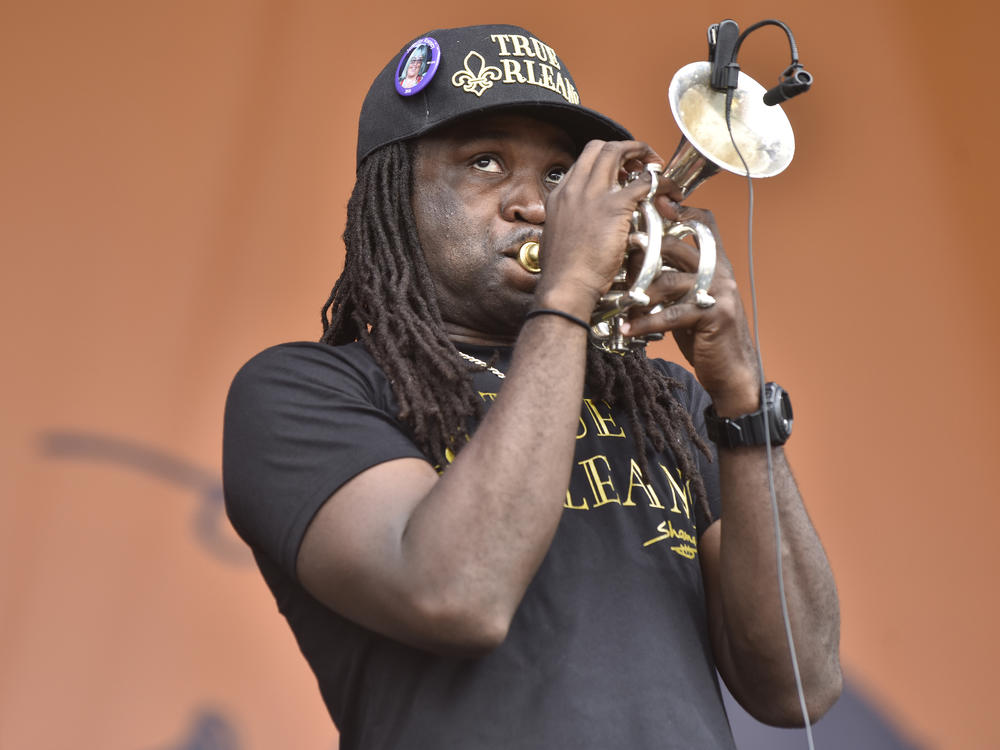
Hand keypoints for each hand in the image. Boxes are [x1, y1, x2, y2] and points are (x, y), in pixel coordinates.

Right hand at [535, 140, 663, 318]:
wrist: (566, 286)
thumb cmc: (563, 274)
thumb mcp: (558, 239)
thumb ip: (570, 224)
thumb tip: (581, 227)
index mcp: (560, 196)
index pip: (583, 162)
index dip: (605, 161)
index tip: (620, 172)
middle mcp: (574, 188)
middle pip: (600, 148)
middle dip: (624, 148)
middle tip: (641, 161)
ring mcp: (593, 194)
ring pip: (619, 152)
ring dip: (641, 153)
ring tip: (656, 166)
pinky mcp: (615, 206)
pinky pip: (645, 182)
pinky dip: (661, 183)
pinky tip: (668, 193)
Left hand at [620, 204, 759, 413]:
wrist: (732, 371)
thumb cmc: (705, 335)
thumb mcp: (688, 300)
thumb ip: (673, 278)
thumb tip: (636, 260)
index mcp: (715, 262)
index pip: (702, 222)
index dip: (678, 211)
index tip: (650, 209)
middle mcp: (720, 271)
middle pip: (676, 246)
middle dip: (643, 250)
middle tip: (620, 253)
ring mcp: (720, 292)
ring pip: (669, 280)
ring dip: (639, 292)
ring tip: (620, 302)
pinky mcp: (715, 315)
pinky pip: (672, 314)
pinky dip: (646, 322)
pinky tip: (628, 329)